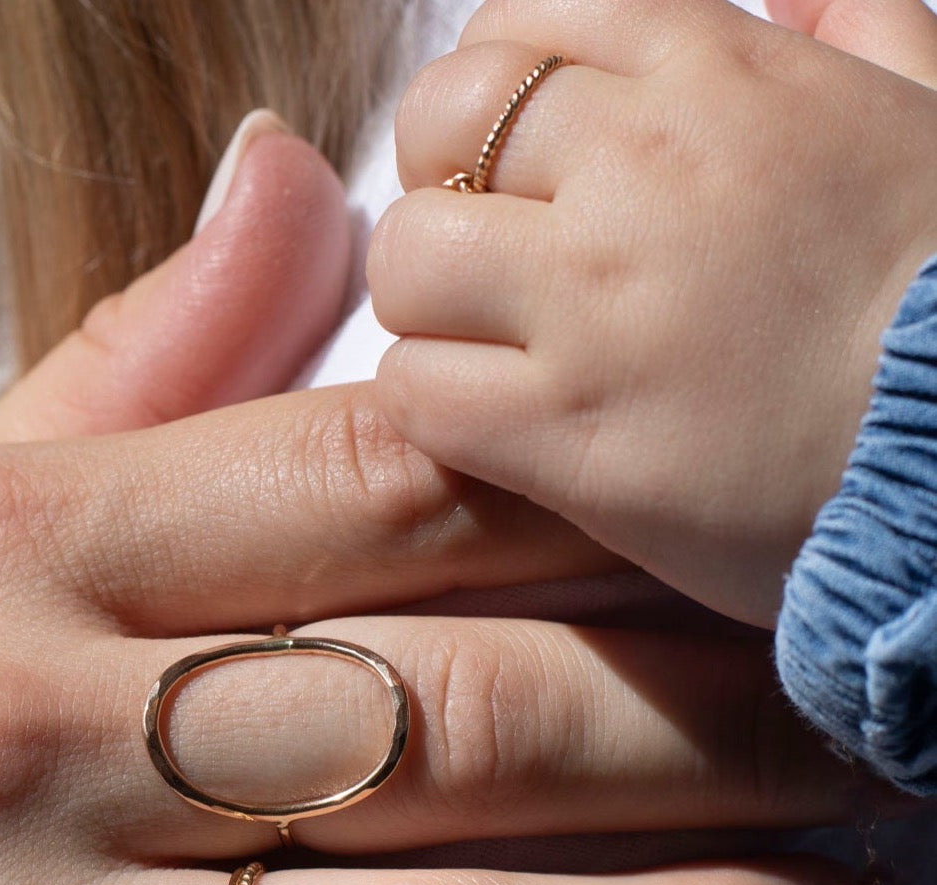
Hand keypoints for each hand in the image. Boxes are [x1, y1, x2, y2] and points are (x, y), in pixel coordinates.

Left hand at [370, 0, 936, 625]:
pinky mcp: (568, 434)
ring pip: (409, 261)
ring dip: (424, 309)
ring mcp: (595, 304)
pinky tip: (490, 426)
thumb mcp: (928, 122)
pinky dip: (430, 407)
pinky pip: (416, 391)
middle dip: (438, 191)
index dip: (482, 102)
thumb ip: (864, 34)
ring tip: (484, 350)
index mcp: (718, 73)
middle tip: (481, 264)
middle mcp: (642, 168)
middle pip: (437, 125)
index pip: (512, 31)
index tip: (506, 169)